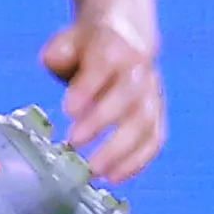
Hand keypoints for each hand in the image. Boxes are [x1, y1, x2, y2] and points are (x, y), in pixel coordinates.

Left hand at [43, 17, 166, 182]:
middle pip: (127, 97)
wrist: (126, 37)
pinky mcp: (157, 114)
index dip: (88, 88)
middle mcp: (138, 71)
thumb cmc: (89, 47)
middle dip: (101, 123)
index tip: (68, 110)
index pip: (104, 66)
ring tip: (95, 171)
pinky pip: (155, 139)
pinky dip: (138, 160)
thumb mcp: (69, 40)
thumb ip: (60, 51)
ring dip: (121, 150)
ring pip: (145, 123)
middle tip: (74, 143)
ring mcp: (152, 94)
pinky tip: (116, 176)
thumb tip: (55, 60)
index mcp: (114, 47)